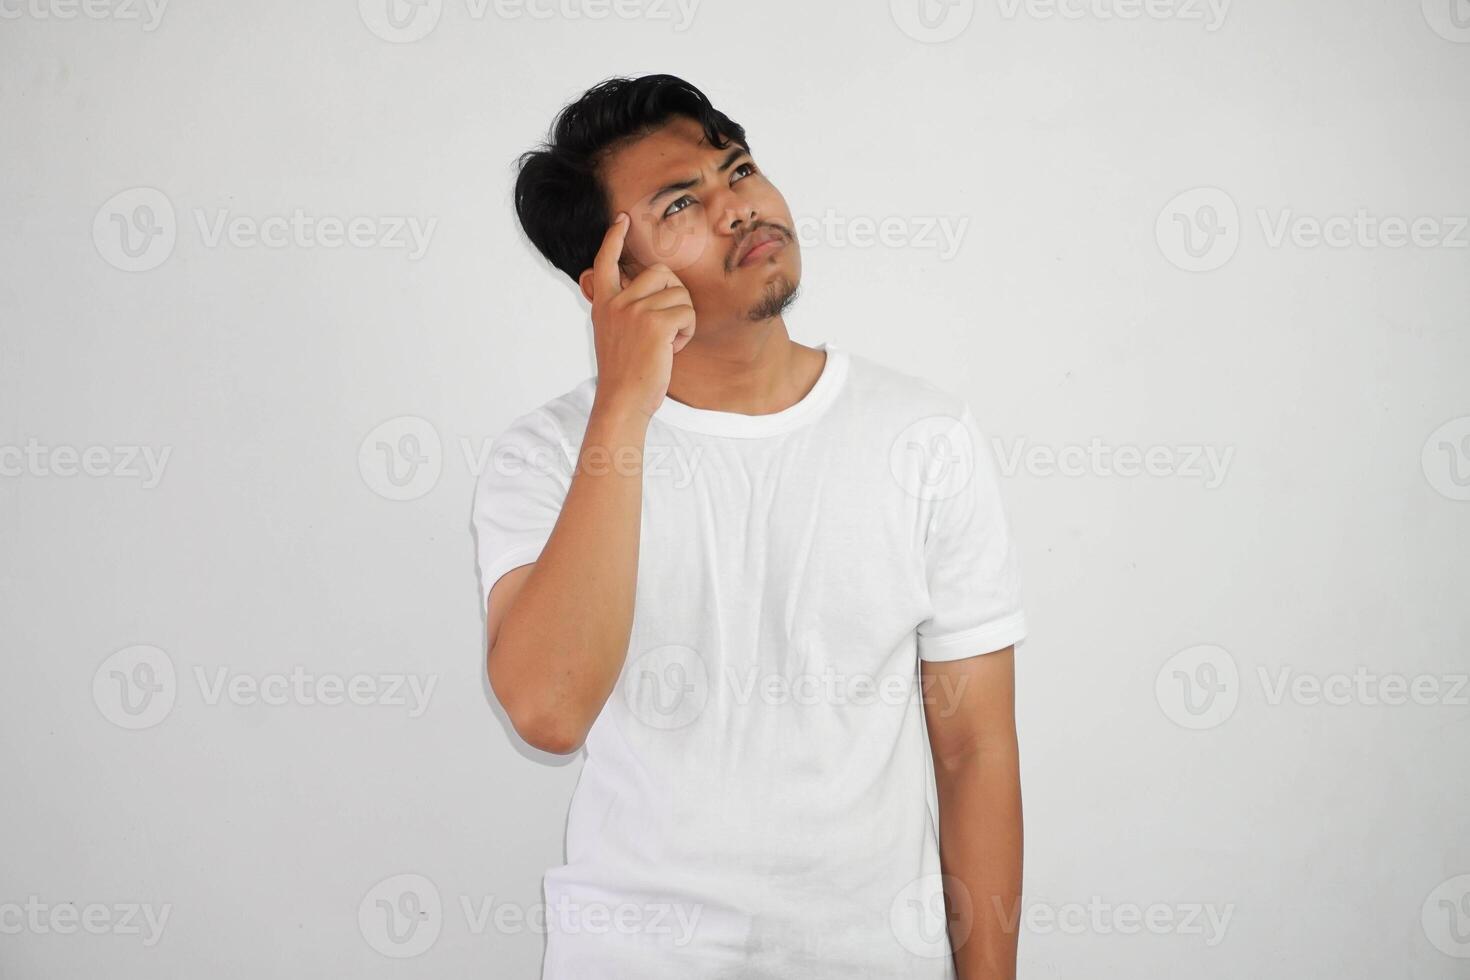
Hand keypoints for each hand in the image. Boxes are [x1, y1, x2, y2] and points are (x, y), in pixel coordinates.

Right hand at [587, 213, 695, 421]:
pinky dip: (687, 331)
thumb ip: (618, 307)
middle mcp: (616, 302)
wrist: (622, 400)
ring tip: (668, 341)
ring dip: (683, 317)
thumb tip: (626, 282)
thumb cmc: (624, 372)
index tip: (622, 219)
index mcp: (603, 303)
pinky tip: (673, 348)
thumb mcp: (612, 333)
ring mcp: (634, 311)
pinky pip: (687, 312)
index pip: (605, 261)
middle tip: (668, 323)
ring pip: (679, 293)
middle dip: (674, 294)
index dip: (614, 238)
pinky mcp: (655, 324)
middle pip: (660, 272)